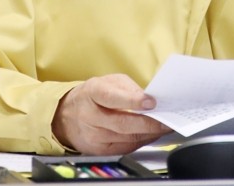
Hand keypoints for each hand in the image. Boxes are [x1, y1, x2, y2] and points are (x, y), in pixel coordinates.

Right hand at [51, 74, 170, 154]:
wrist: (66, 116)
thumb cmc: (92, 96)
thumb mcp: (107, 81)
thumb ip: (128, 88)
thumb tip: (148, 98)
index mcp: (92, 93)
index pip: (112, 97)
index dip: (133, 100)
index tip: (151, 102)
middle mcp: (90, 116)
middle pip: (122, 124)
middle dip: (149, 123)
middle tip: (167, 120)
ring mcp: (93, 136)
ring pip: (126, 139)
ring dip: (149, 134)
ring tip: (165, 127)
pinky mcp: (98, 150)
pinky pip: (125, 148)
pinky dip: (141, 142)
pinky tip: (151, 135)